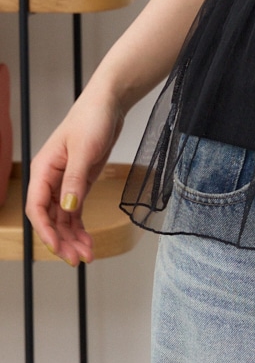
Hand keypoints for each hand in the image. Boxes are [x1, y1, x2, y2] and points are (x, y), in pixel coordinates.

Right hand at [25, 87, 124, 265]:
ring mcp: (65, 182)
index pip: (36, 207)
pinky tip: (88, 241)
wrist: (109, 103)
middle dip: (61, 240)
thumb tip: (67, 208)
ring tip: (87, 255)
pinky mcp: (79, 182)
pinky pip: (75, 211)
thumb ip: (74, 181)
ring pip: (62, 218)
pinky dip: (80, 227)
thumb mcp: (84, 151)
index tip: (58, 248)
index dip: (45, 230)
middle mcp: (50, 179)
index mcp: (44, 169)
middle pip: (49, 218)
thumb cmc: (92, 119)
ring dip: (72, 238)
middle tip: (77, 259)